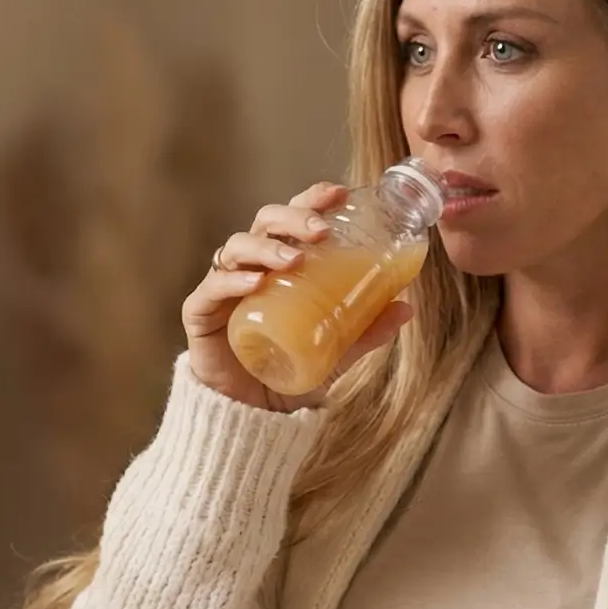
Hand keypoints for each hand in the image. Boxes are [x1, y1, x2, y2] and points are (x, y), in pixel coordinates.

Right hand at [181, 182, 416, 412]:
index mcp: (279, 264)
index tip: (339, 194)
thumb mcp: (336, 351)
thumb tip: (406, 306)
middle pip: (265, 221)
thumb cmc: (288, 370)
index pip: (292, 219)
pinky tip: (255, 284)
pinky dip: (233, 281)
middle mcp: (249, 266)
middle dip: (293, 218)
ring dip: (266, 247)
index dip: (311, 200)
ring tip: (292, 261)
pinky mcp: (200, 312)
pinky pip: (212, 287)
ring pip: (237, 247)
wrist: (251, 414)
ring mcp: (223, 286)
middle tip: (321, 233)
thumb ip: (365, 331)